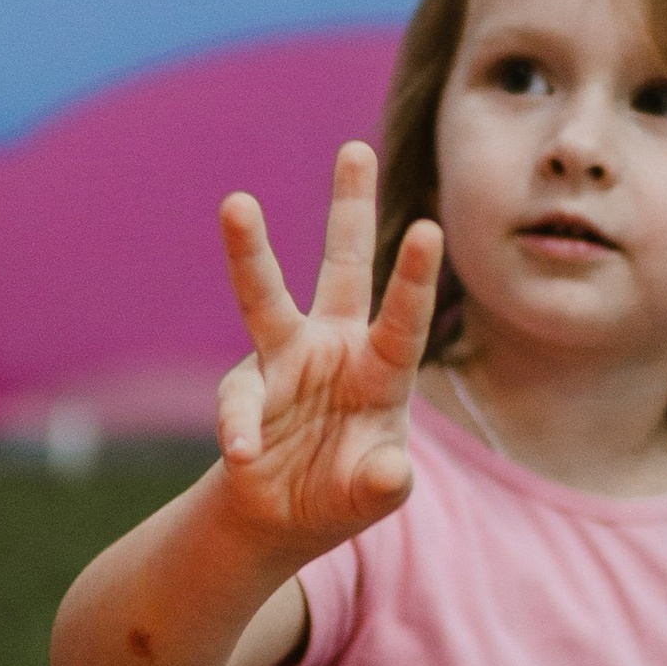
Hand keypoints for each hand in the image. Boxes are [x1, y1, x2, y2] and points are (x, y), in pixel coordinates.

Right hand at [212, 142, 442, 563]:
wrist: (283, 517)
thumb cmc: (344, 491)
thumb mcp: (373, 492)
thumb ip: (384, 483)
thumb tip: (390, 471)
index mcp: (381, 369)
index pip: (403, 320)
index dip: (414, 278)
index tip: (429, 228)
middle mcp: (333, 348)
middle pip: (342, 267)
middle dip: (350, 208)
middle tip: (357, 148)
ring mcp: (283, 362)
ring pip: (265, 297)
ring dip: (251, 250)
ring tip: (238, 202)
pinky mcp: (244, 390)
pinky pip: (239, 404)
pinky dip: (240, 428)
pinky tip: (246, 455)